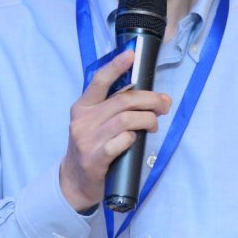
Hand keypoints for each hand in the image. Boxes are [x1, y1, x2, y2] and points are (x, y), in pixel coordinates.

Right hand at [59, 50, 170, 211]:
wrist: (74, 182)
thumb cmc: (91, 147)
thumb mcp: (96, 123)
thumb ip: (117, 108)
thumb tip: (154, 96)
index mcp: (82, 107)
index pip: (99, 81)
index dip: (116, 66)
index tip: (131, 55)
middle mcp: (82, 121)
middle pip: (123, 101)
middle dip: (149, 100)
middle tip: (164, 105)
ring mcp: (87, 140)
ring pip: (126, 120)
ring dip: (147, 119)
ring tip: (154, 124)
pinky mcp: (95, 159)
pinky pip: (121, 142)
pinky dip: (133, 138)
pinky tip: (136, 139)